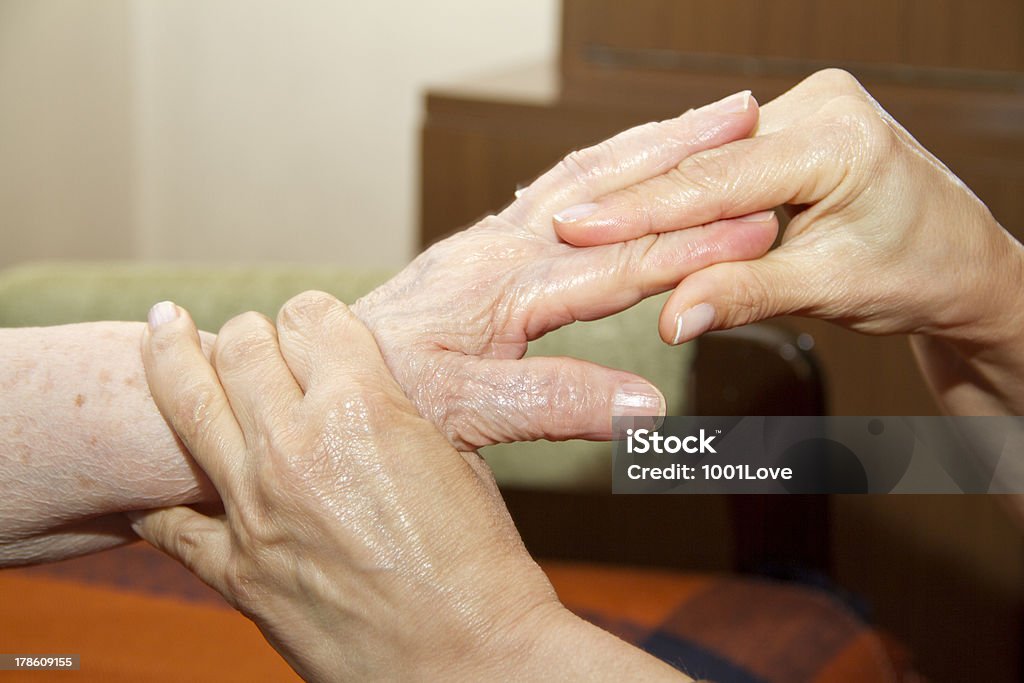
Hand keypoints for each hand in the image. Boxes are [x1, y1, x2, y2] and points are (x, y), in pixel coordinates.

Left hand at [129, 294, 686, 681]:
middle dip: (253, 332)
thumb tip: (361, 393)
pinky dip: (157, 494)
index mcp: (364, 407)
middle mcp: (296, 446)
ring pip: (187, 400)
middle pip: (241, 344)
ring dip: (175, 356)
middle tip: (255, 337)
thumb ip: (396, 413)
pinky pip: (167, 519)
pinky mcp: (236, 572)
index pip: (310, 316)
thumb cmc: (482, 569)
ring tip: (163, 330)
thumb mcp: (455, 461)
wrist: (469, 664)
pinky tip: (152, 476)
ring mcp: (255, 510)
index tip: (316, 325)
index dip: (316, 315)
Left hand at [354, 91, 777, 449]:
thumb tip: (645, 404)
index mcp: (503, 285)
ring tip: (708, 114)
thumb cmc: (383, 392)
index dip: (691, 246)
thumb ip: (552, 402)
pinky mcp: (486, 243)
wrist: (324, 372)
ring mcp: (492, 237)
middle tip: (745, 117)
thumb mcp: (463, 410)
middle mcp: (500, 245)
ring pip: (584, 172)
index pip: (616, 260)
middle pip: (606, 186)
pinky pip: (557, 185)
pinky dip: (608, 162)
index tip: (755, 229)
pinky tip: (631, 153)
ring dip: (649, 141)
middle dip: (681, 152)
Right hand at [553, 69, 1023, 353]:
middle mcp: (821, 108)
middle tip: (561, 223)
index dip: (642, 209)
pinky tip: (630, 207)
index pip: (717, 178)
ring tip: (582, 218)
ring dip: (650, 196)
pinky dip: (681, 193)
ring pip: (706, 162)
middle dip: (633, 200)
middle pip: (704, 164)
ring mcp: (806, 111)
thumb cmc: (917, 272)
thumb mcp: (829, 288)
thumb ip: (743, 295)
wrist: (959, 265)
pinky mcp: (793, 129)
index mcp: (839, 138)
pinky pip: (722, 162)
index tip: (580, 226)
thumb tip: (671, 317)